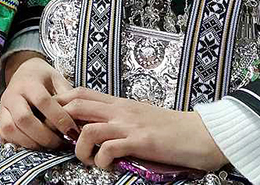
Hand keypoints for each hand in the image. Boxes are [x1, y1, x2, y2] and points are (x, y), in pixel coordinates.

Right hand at [0, 52, 77, 149]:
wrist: (22, 70)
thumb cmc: (44, 77)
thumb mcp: (58, 79)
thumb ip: (68, 96)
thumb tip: (79, 118)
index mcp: (29, 83)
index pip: (43, 102)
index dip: (59, 118)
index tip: (73, 131)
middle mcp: (13, 95)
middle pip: (24, 119)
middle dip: (45, 136)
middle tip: (62, 143)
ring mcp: (3, 106)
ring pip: (10, 129)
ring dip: (31, 143)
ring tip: (49, 146)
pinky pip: (4, 134)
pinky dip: (18, 143)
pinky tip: (35, 145)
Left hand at [57, 88, 227, 172]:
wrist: (203, 134)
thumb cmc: (172, 129)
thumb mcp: (139, 116)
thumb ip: (118, 118)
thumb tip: (94, 127)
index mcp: (119, 103)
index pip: (79, 92)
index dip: (61, 102)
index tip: (56, 120)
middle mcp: (120, 110)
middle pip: (75, 104)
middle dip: (60, 122)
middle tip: (62, 141)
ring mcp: (130, 125)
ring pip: (87, 129)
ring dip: (80, 148)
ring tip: (87, 160)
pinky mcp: (141, 142)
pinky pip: (109, 149)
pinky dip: (101, 160)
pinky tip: (107, 167)